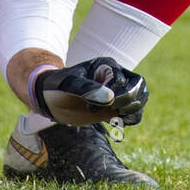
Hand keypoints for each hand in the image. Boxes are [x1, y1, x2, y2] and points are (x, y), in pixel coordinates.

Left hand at [33, 57, 148, 126]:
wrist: (49, 98)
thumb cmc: (57, 86)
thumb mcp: (69, 85)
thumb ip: (88, 89)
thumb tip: (111, 98)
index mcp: (106, 66)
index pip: (124, 80)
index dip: (114, 96)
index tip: (93, 106)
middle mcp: (115, 76)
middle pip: (139, 86)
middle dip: (129, 101)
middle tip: (112, 111)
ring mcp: (116, 91)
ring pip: (140, 98)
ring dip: (133, 110)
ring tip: (116, 118)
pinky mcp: (115, 106)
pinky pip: (135, 111)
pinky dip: (132, 118)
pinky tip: (118, 123)